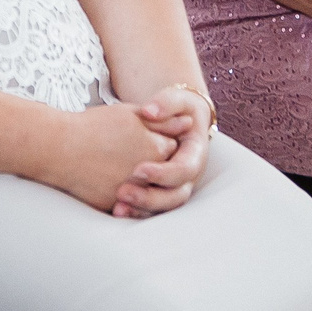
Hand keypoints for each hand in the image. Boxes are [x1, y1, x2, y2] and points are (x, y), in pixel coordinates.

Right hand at [39, 101, 173, 212]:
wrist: (59, 148)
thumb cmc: (93, 126)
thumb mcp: (130, 114)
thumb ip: (163, 120)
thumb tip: (189, 123)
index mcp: (156, 148)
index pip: (172, 149)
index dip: (160, 142)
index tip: (145, 139)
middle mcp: (150, 174)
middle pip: (163, 172)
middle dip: (154, 165)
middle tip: (131, 154)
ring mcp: (133, 193)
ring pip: (147, 191)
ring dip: (141, 184)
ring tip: (119, 168)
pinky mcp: (116, 206)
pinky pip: (128, 206)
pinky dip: (125, 197)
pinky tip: (111, 182)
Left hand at [114, 86, 211, 217]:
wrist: (179, 117)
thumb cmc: (177, 108)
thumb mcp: (177, 99)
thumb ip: (166, 103)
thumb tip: (150, 111)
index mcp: (195, 154)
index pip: (183, 170)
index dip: (162, 173)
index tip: (138, 169)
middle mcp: (188, 176)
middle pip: (175, 196)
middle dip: (150, 198)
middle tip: (123, 192)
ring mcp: (175, 186)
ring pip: (163, 207)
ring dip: (141, 210)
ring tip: (118, 207)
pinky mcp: (160, 191)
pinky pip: (151, 209)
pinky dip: (135, 211)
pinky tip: (116, 211)